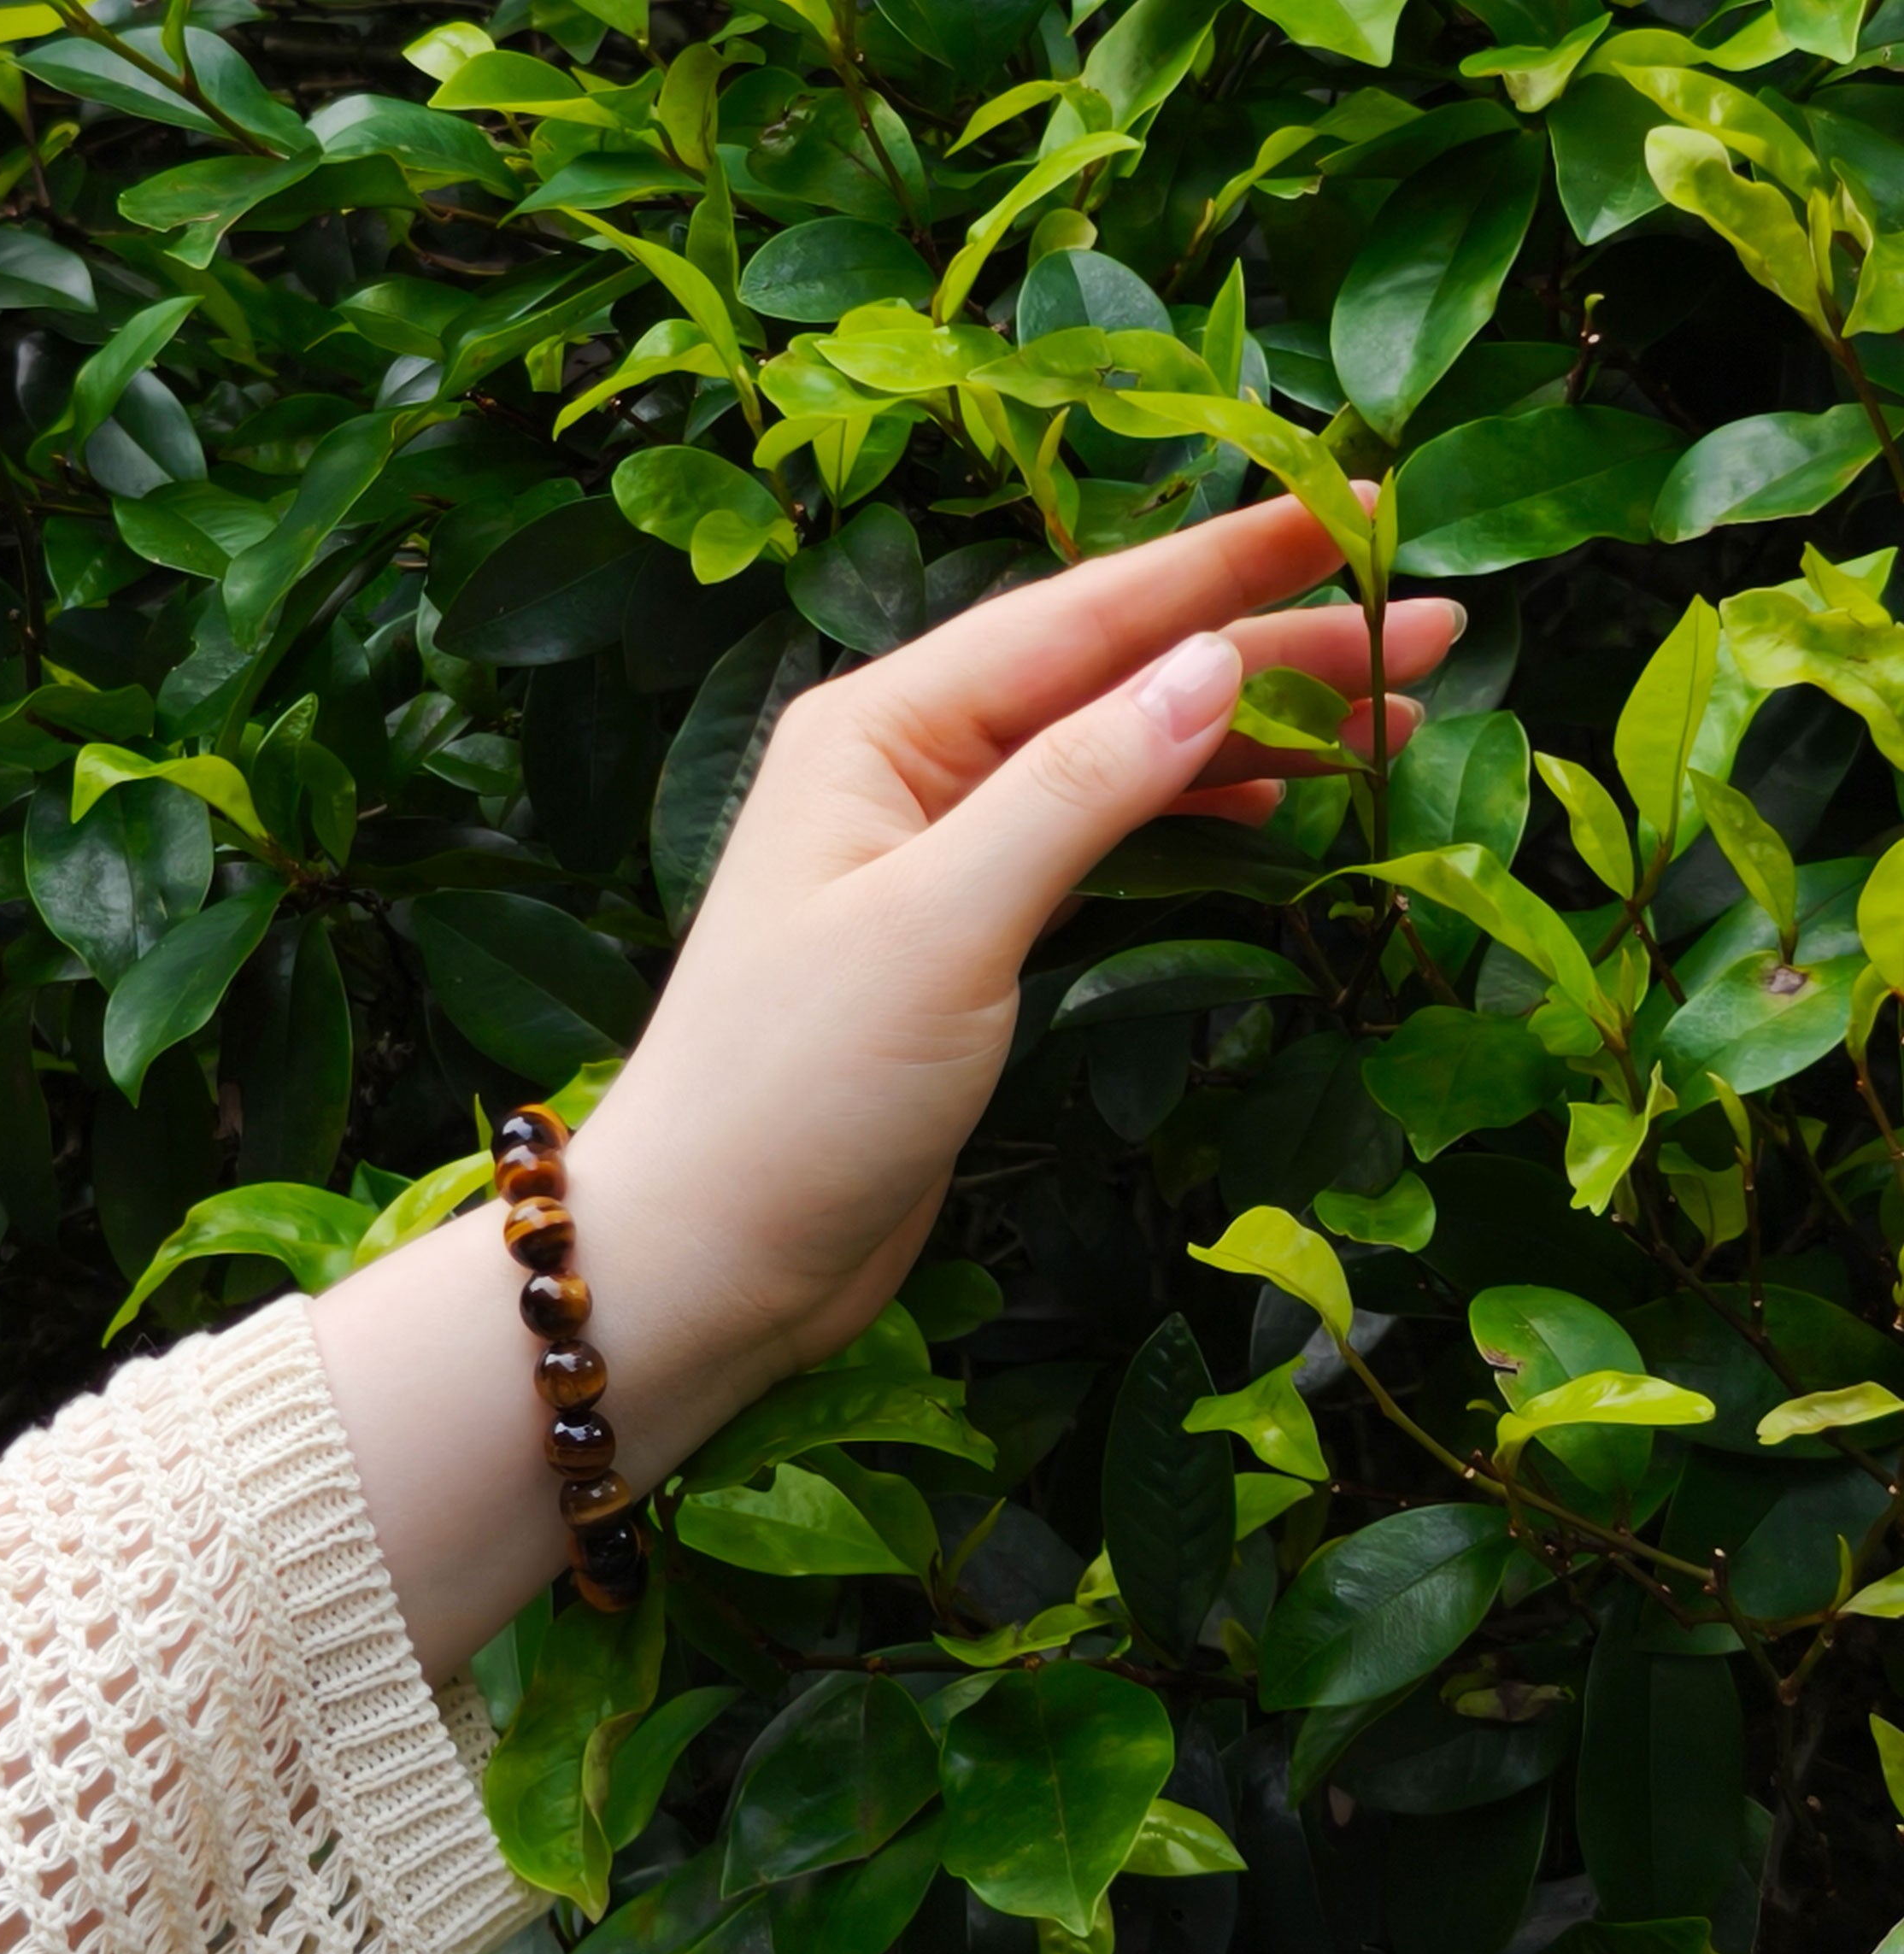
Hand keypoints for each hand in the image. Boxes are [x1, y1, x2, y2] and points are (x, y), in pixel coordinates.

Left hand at [567, 490, 1460, 1407]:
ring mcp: (937, 849)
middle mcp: (908, 765)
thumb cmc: (799, 1087)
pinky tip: (1270, 801)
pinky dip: (1188, 815)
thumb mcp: (943, 924)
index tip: (1360, 514)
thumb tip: (1212, 665)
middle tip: (1428, 633)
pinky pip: (1097, 839)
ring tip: (1387, 719)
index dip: (1228, 565)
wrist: (712, 1252)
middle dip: (1267, 649)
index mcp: (881, 725)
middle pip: (1113, 678)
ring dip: (1246, 735)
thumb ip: (1078, 789)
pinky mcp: (966, 933)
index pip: (1082, 616)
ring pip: (1117, 758)